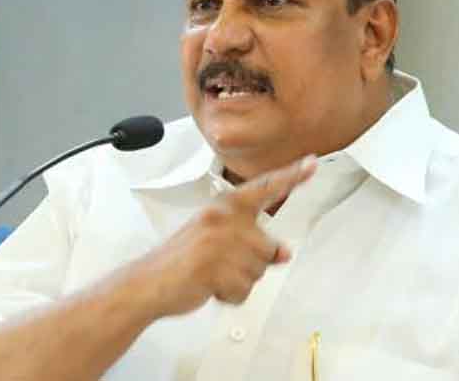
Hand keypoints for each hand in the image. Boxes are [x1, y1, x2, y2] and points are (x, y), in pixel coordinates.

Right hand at [136, 155, 317, 317]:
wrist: (147, 282)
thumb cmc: (180, 260)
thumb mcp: (218, 242)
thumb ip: (252, 242)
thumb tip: (284, 252)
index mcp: (224, 207)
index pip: (264, 188)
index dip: (291, 176)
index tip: (310, 163)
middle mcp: (223, 219)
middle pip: (267, 247)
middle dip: (250, 265)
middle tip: (220, 265)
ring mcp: (218, 242)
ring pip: (258, 271)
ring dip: (238, 282)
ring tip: (213, 275)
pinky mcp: (213, 266)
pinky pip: (243, 290)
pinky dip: (230, 296)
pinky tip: (210, 286)